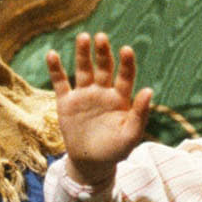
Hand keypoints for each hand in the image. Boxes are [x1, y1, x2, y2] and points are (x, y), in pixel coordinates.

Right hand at [45, 33, 152, 186]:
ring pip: (83, 70)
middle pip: (103, 67)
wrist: (91, 163)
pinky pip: (60, 83)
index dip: (126, 63)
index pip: (125, 76)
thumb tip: (148, 90)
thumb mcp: (131, 135)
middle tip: (101, 37)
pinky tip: (52, 55)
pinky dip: (56, 69)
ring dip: (83, 54)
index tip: (126, 50)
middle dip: (102, 52)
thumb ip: (140, 114)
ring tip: (83, 37)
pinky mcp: (66, 102)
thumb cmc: (116, 150)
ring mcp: (84, 95)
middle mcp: (103, 92)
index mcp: (121, 98)